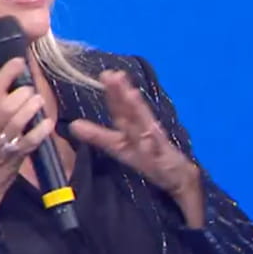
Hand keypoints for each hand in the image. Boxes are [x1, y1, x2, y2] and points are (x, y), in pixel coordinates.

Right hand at [0, 57, 54, 229]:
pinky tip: (48, 123)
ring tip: (38, 100)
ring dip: (30, 108)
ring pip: (15, 122)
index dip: (6, 75)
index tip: (18, 62)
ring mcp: (1, 144)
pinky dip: (40, 131)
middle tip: (29, 90)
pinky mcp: (14, 157)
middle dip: (20, 94)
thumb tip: (8, 80)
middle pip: (3, 106)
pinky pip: (29, 142)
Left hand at [69, 70, 204, 227]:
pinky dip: (155, 139)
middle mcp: (142, 134)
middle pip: (130, 112)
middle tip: (112, 76)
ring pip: (144, 124)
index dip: (113, 94)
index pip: (120, 110)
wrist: (180, 178)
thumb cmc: (149, 158)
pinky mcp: (165, 158)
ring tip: (131, 94)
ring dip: (139, 110)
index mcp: (130, 132)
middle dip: (122, 95)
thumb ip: (99, 136)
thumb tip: (72, 125)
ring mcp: (154, 144)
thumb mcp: (121, 148)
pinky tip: (151, 131)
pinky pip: (158, 149)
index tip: (106, 75)